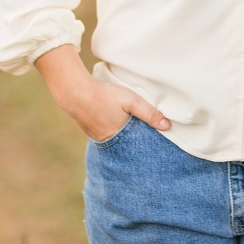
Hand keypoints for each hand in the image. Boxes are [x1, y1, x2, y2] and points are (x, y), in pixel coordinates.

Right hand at [34, 44, 170, 140]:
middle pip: (128, 148)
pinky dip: (115, 134)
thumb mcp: (131, 101)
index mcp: (120, 138)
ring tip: (136, 136)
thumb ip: (149, 113)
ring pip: (118, 142)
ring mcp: (98, 138)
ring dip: (126, 140)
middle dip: (137, 147)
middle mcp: (108, 142)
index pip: (138, 149)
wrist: (76, 92)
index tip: (158, 150)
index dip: (147, 148)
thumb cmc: (105, 96)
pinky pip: (108, 137)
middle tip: (148, 146)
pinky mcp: (92, 132)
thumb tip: (167, 126)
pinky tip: (119, 127)